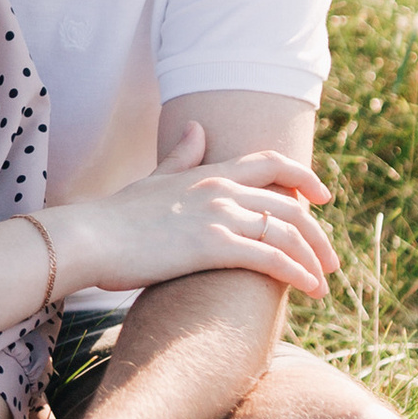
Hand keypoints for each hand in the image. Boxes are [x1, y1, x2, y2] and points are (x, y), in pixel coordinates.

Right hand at [58, 127, 337, 302]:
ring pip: (288, 232)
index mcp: (209, 173)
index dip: (304, 178)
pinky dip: (297, 273)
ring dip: (313, 259)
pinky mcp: (213, 247)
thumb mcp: (154, 179)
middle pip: (290, 204)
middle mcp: (221, 190)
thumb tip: (198, 129)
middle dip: (318, 234)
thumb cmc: (114, 217)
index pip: (272, 163)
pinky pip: (271, 258)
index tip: (322, 198)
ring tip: (323, 284)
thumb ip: (180, 156)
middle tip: (329, 260)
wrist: (88, 239)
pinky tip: (309, 290)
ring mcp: (219, 217)